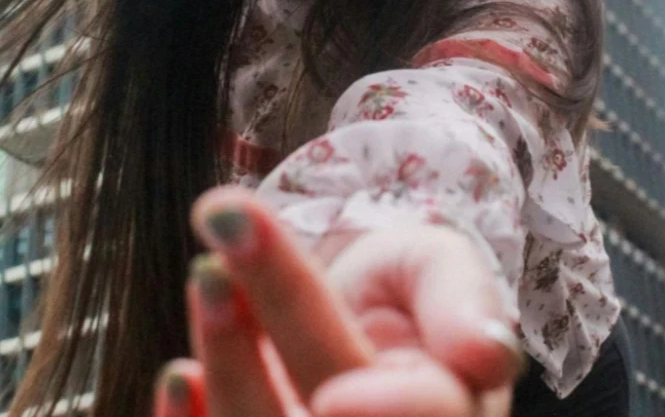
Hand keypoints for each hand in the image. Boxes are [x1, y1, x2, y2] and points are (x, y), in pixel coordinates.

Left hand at [153, 186, 522, 416]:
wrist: (350, 301)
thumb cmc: (400, 283)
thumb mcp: (439, 263)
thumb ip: (463, 300)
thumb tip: (486, 352)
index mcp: (450, 404)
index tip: (334, 397)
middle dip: (264, 360)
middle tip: (220, 263)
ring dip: (226, 364)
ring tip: (207, 276)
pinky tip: (179, 378)